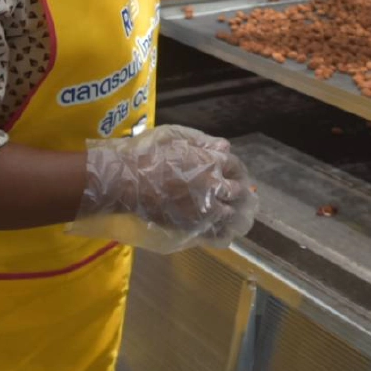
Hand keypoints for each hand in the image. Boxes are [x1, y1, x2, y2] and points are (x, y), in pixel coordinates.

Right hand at [67, 125, 259, 253]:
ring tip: (243, 217)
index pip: (234, 165)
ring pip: (232, 215)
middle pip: (239, 191)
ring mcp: (203, 210)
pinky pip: (216, 235)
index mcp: (209, 162)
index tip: (234, 173)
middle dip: (242, 192)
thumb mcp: (172, 136)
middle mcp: (212, 186)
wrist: (124, 181)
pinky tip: (227, 233)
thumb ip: (201, 142)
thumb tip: (225, 148)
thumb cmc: (145, 153)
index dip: (236, 168)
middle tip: (246, 197)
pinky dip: (225, 234)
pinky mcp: (191, 227)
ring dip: (239, 214)